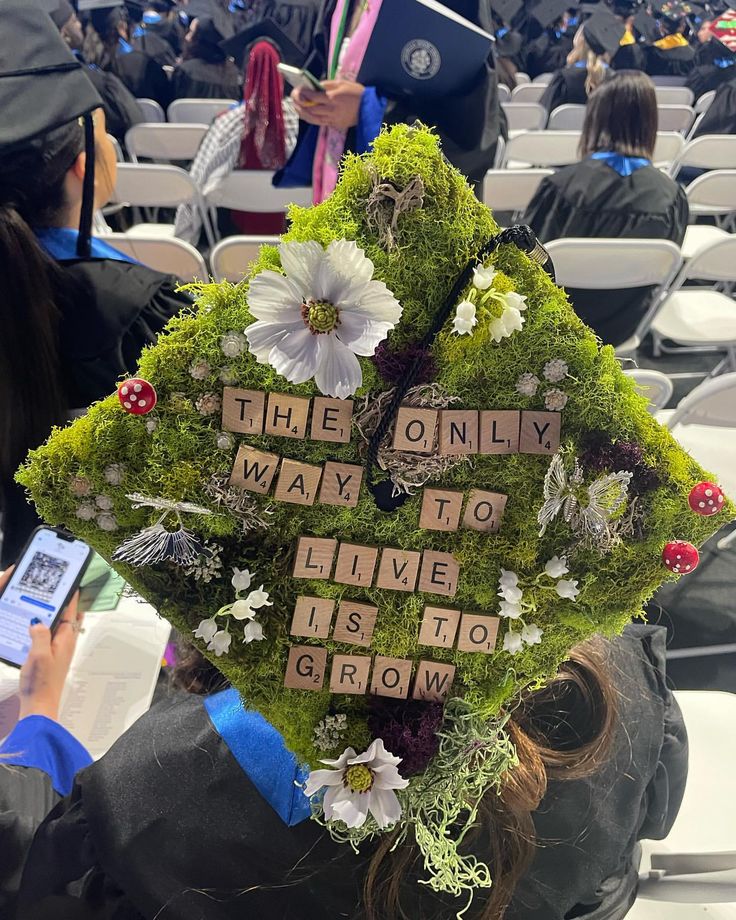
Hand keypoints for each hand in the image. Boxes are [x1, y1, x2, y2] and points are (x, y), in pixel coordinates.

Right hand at [18, 587, 83, 721]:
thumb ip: (39, 635)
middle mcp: (65, 643)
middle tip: (61, 589)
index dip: (71, 596)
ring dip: (55, 614)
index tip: (72, 583)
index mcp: (65, 640)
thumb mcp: (38, 655)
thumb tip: (38, 620)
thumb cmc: (41, 683)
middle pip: (68, 617)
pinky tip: (37, 626)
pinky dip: (47, 627)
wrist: (40, 705)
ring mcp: (59, 650)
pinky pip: (51, 636)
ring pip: (59, 626)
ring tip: (49, 602)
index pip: (70, 612)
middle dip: (66, 603)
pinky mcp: (51, 657)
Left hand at [292, 80, 364, 130]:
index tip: (296, 90)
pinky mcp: (335, 125)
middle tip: (292, 98)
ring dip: (302, 113)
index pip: (313, 96)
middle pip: (310, 109)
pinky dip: (311, 118)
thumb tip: (314, 86)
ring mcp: (333, 119)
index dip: (302, 94)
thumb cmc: (356, 92)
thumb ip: (326, 85)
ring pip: (313, 118)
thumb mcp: (341, 83)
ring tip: (295, 107)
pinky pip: (320, 123)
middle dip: (299, 103)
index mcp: (333, 98)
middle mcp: (331, 110)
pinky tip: (306, 114)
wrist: (369, 108)